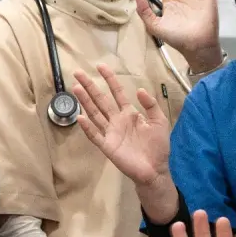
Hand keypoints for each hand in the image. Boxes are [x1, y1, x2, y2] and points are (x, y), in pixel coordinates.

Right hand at [73, 64, 170, 187]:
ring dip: (85, 101)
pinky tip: (80, 117)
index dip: (109, 80)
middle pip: (101, 100)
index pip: (117, 93)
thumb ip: (151, 105)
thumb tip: (139, 89)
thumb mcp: (160, 122)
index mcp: (129, 114)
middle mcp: (116, 120)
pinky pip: (95, 135)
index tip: (100, 67)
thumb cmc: (158, 146)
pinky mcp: (107, 146)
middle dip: (90, 86)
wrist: (155, 170)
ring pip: (94, 113)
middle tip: (78, 73)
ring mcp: (110, 133)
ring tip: (75, 88)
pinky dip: (87, 127)